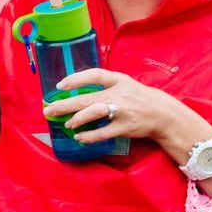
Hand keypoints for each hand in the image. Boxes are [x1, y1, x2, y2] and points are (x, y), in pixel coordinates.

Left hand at [43, 68, 174, 143]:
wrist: (162, 113)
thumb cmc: (137, 98)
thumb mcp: (124, 84)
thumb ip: (104, 86)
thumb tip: (76, 91)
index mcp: (118, 80)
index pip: (95, 75)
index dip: (76, 79)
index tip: (60, 85)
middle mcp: (119, 93)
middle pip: (88, 97)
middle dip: (66, 104)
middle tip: (49, 109)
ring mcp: (122, 111)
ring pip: (95, 112)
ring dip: (78, 118)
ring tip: (67, 122)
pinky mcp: (125, 127)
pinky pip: (103, 132)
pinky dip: (89, 135)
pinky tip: (79, 136)